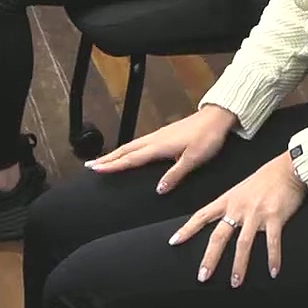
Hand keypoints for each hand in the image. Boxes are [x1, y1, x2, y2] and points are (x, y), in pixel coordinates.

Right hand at [87, 104, 235, 193]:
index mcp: (159, 147)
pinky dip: (128, 149)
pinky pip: (140, 143)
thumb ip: (175, 174)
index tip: (95, 169)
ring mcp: (159, 135)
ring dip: (116, 153)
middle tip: (89, 165)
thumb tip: (158, 189)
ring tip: (103, 161)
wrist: (218, 117)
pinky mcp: (165, 134)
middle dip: (107, 158)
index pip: (131, 158)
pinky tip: (129, 153)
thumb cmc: (207, 138)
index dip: (113, 165)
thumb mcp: (194, 159)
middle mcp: (155, 139)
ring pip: (132, 145)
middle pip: (126, 150)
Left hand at [170, 152, 307, 285]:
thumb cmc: (266, 179)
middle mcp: (239, 207)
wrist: (288, 168)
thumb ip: (232, 205)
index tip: (174, 241)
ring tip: (235, 283)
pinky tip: (273, 272)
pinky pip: (272, 242)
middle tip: (202, 276)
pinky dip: (273, 258)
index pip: (202, 215)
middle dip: (210, 258)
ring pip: (243, 243)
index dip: (187, 229)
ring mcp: (256, 213)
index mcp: (228, 200)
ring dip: (239, 265)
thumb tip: (225, 221)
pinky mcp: (275, 217)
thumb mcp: (242, 189)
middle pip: (219, 236)